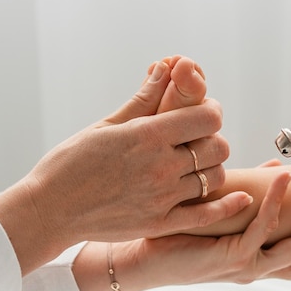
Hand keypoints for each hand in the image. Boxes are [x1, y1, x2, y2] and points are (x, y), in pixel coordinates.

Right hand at [0, 59, 250, 274]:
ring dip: (213, 168)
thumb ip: (143, 98)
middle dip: (213, 140)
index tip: (204, 114)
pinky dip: (228, 205)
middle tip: (201, 141)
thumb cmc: (71, 163)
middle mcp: (162, 166)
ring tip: (200, 166)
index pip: (208, 117)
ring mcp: (164, 197)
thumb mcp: (107, 125)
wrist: (49, 210)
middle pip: (217, 147)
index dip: (211, 112)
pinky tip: (241, 199)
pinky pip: (207, 215)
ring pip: (215, 178)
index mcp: (148, 135)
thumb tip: (166, 66)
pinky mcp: (161, 223)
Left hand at [97, 172, 290, 290]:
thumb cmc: (186, 236)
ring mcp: (244, 266)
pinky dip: (270, 206)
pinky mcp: (225, 257)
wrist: (142, 259)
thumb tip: (281, 172)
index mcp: (262, 261)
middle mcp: (259, 269)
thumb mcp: (230, 218)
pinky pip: (255, 230)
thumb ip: (257, 200)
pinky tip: (280, 180)